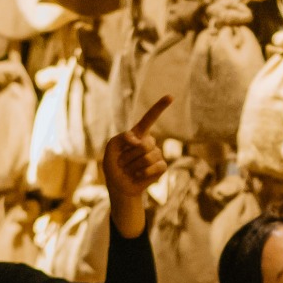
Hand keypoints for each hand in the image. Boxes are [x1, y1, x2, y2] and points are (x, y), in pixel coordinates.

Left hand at [100, 97, 170, 233]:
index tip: (170, 96)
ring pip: (148, 156)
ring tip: (130, 170)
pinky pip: (156, 167)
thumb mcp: (111, 148)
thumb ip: (121, 138)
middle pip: (145, 143)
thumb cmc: (114, 166)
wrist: (120, 186)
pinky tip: (138, 176)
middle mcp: (150, 142)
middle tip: (124, 163)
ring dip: (134, 166)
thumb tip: (138, 140)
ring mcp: (157, 154)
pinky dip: (144, 174)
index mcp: (138, 134)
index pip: (150, 118)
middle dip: (130, 155)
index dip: (160, 107)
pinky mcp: (161, 167)